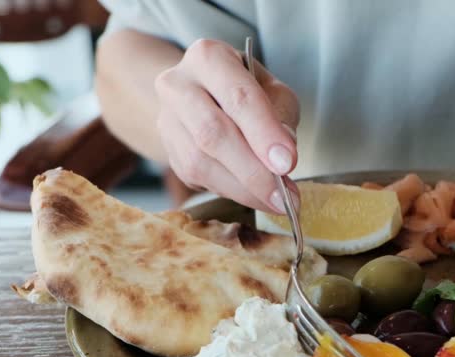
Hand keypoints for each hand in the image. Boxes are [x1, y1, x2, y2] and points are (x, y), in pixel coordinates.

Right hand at [154, 39, 300, 212]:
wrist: (205, 95)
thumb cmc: (247, 92)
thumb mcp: (274, 92)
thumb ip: (281, 118)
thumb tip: (281, 160)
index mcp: (208, 57)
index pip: (238, 97)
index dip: (264, 133)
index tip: (288, 163)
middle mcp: (178, 84)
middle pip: (213, 133)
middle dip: (254, 170)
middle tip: (285, 195)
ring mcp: (167, 119)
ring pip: (201, 162)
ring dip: (244, 189)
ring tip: (278, 201)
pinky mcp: (168, 151)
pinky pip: (197, 178)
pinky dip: (231, 192)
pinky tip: (256, 197)